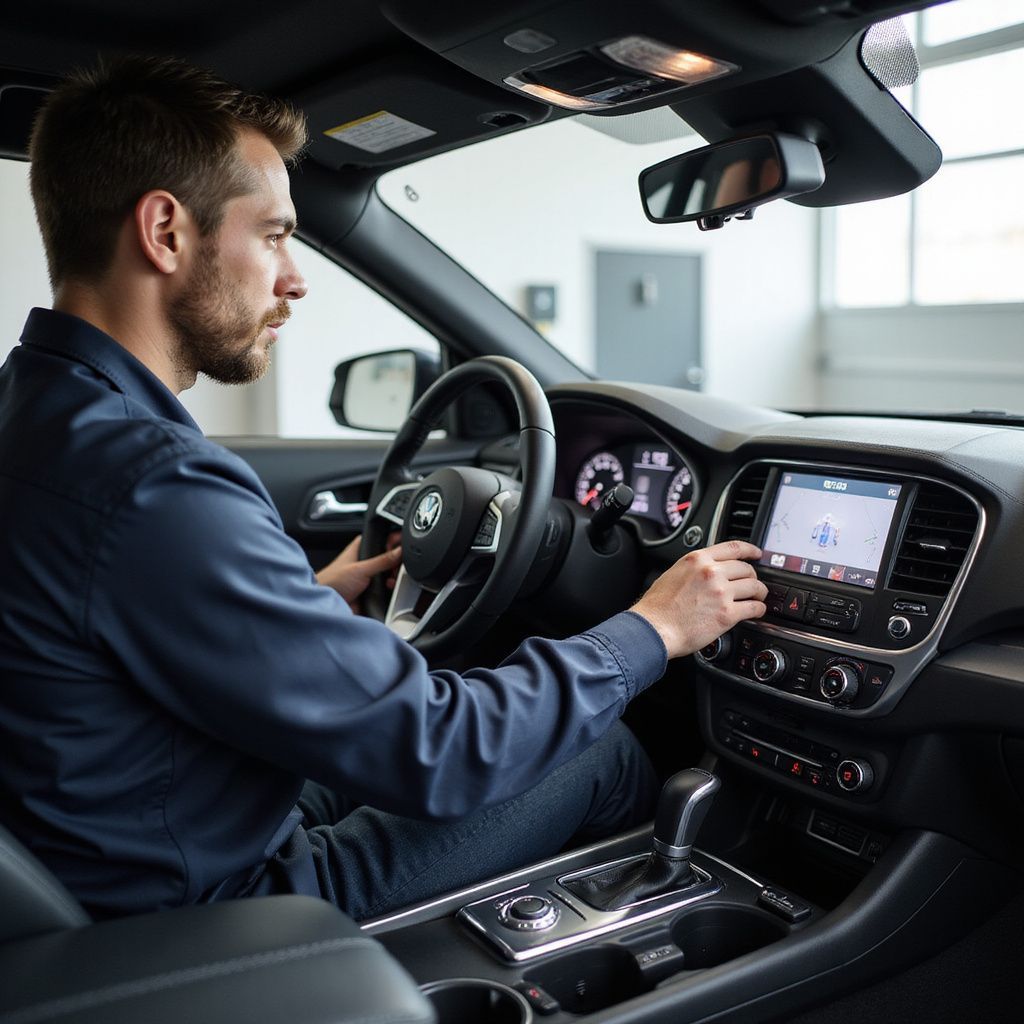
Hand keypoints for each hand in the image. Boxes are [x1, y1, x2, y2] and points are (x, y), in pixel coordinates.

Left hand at [316, 535, 402, 610]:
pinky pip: (387, 588)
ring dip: (394, 578)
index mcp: (362, 548)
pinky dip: (391, 589)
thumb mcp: (361, 568)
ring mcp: (370, 576)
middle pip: (390, 557)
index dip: (395, 541)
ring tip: (392, 580)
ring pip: (390, 573)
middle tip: (398, 567)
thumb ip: (382, 560)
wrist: (326, 605)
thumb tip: (400, 551)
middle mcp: (367, 561)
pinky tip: (390, 590)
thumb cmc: (332, 581)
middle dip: (397, 563)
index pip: (384, 538)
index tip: (404, 546)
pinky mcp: (372, 590)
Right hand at [631, 540, 766, 658]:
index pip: (733, 548)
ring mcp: (721, 592)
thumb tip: (707, 572)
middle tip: (752, 585)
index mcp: (697, 560)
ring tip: (757, 599)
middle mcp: (711, 572)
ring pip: (755, 587)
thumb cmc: (657, 607)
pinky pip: (754, 608)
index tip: (756, 554)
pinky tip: (756, 612)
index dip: (750, 550)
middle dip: (752, 577)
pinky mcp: (727, 613)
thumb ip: (694, 569)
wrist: (654, 628)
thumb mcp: (673, 574)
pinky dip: (759, 610)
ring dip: (759, 593)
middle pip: (746, 568)